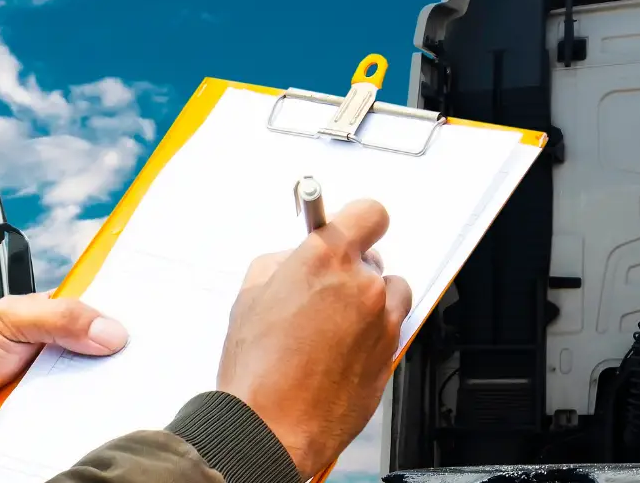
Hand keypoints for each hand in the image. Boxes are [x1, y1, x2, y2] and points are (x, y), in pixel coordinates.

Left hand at [0, 293, 128, 446]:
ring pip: (90, 389)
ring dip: (100, 390)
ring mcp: (49, 389)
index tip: (143, 323)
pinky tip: (90, 416)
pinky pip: (74, 419)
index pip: (92, 314)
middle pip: (99, 354)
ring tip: (116, 389)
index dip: (116, 317)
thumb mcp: (6, 320)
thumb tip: (110, 331)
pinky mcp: (44, 421)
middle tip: (135, 360)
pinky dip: (82, 419)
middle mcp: (51, 353)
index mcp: (45, 319)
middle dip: (115, 358)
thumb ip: (58, 317)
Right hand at [217, 199, 411, 477]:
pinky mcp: (390, 354)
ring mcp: (382, 321)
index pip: (370, 213)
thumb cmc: (257, 370)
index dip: (358, 221)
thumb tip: (294, 258)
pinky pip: (389, 328)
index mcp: (326, 258)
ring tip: (334, 324)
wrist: (272, 427)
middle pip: (374, 257)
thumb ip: (281, 263)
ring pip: (390, 292)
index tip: (348, 229)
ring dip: (369, 300)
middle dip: (351, 268)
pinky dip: (372, 332)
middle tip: (323, 290)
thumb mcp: (249, 296)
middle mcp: (362, 284)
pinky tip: (339, 351)